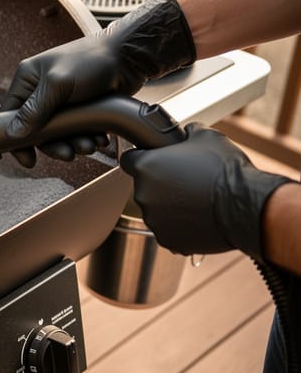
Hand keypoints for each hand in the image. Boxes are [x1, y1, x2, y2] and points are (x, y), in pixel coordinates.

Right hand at [0, 0, 194, 166]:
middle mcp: (40, 91)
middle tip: (69, 153)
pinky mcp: (79, 108)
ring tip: (90, 144)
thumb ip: (34, 110)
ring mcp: (60, 101)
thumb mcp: (58, 84)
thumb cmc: (91, 61)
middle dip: (54, 145)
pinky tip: (100, 137)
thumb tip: (13, 134)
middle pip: (36, 131)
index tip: (27, 159)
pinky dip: (87, 138)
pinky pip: (76, 131)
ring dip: (74, 143)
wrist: (128, 57)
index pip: (10, 114)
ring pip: (58, 134)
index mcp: (28, 80)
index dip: (14, 139)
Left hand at [120, 123, 291, 259]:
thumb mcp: (205, 136)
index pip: (129, 160)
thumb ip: (185, 133)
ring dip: (170, 206)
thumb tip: (185, 133)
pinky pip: (168, 230)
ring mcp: (154, 220)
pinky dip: (180, 226)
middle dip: (161, 184)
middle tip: (185, 181)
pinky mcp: (167, 240)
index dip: (142, 159)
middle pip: (145, 187)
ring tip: (195, 201)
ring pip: (157, 210)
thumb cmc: (224, 170)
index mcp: (145, 167)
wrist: (244, 206)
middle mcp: (143, 194)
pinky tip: (198, 218)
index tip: (154, 161)